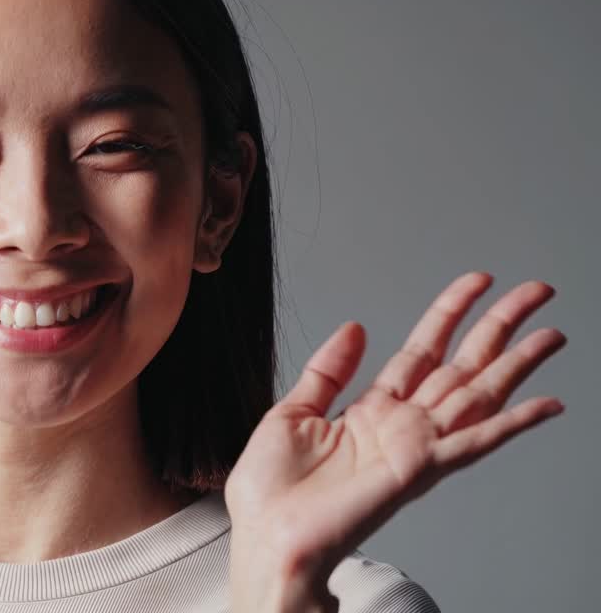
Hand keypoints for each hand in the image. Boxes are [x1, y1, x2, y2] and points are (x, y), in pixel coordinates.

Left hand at [224, 272, 566, 606]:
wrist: (267, 537)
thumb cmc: (271, 492)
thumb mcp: (292, 412)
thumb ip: (328, 370)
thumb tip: (355, 327)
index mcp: (370, 411)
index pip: (421, 350)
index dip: (450, 313)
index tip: (476, 282)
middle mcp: (401, 426)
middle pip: (462, 364)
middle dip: (499, 325)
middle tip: (535, 291)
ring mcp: (414, 447)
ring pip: (479, 394)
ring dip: (518, 364)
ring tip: (551, 332)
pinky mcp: (418, 469)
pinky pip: (475, 442)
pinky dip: (513, 424)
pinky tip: (546, 404)